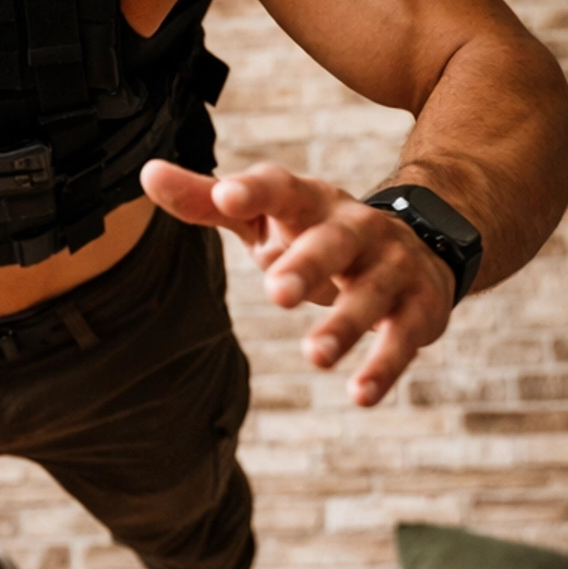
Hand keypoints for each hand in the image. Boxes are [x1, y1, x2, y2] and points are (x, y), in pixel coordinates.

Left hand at [141, 159, 454, 406]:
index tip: (226, 196)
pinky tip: (360, 394)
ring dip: (345, 325)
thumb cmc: (317, 234)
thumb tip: (148, 174)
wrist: (419, 247)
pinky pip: (403, 337)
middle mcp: (356, 228)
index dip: (254, 190)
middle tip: (275, 292)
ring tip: (315, 356)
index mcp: (310, 201)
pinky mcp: (419, 307)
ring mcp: (392, 266)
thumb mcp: (265, 217)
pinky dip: (384, 366)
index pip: (280, 187)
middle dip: (307, 264)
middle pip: (333, 241)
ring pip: (370, 294)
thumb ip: (206, 201)